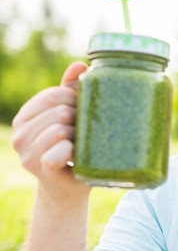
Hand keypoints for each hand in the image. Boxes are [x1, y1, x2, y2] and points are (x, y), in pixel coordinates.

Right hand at [11, 61, 89, 199]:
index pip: (52, 94)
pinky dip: (72, 151)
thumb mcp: (70, 116)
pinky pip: (59, 151)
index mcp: (25, 117)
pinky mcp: (41, 169)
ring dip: (79, 135)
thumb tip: (80, 64)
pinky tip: (75, 156)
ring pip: (61, 128)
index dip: (74, 99)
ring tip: (81, 144)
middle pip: (58, 110)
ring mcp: (27, 154)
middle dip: (79, 118)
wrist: (70, 186)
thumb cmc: (72, 146)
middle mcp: (20, 135)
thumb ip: (70, 90)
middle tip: (84, 131)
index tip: (84, 111)